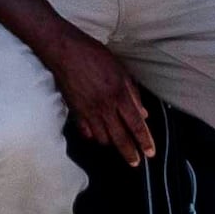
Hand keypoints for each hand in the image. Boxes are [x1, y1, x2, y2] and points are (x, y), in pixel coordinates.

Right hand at [51, 33, 158, 165]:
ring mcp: (88, 111)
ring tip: (117, 144)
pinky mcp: (75, 111)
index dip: (144, 141)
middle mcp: (105, 107)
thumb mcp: (120, 69)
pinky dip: (93, 136)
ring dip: (111, 143)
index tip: (150, 153)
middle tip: (135, 162)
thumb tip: (143, 113)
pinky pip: (86, 132)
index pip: (136, 124)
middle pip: (120, 137)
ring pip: (102, 138)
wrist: (64, 51)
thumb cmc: (94, 55)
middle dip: (129, 153)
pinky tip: (97, 135)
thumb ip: (133, 92)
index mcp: (119, 94)